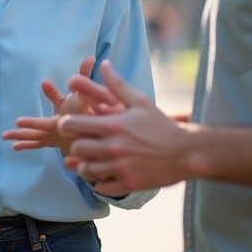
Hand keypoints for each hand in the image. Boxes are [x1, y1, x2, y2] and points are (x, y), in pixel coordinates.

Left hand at [2, 56, 98, 156]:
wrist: (109, 136)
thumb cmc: (100, 115)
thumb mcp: (94, 96)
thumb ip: (88, 77)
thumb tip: (90, 58)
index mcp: (65, 123)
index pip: (46, 124)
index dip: (32, 122)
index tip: (18, 122)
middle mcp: (60, 134)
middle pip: (38, 135)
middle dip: (23, 135)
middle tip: (6, 135)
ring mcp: (58, 140)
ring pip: (38, 141)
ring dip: (23, 141)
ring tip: (9, 143)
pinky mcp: (58, 142)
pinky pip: (42, 144)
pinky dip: (29, 145)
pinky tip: (15, 147)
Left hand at [59, 62, 199, 195]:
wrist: (185, 152)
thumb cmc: (161, 125)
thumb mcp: (140, 101)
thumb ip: (117, 84)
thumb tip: (103, 65)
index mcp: (113, 125)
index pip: (73, 124)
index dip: (66, 124)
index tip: (69, 125)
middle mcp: (113, 147)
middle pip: (77, 148)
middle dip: (76, 145)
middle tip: (82, 143)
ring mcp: (120, 167)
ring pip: (85, 170)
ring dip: (84, 165)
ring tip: (91, 160)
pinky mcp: (128, 183)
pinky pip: (101, 187)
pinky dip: (99, 182)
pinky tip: (104, 175)